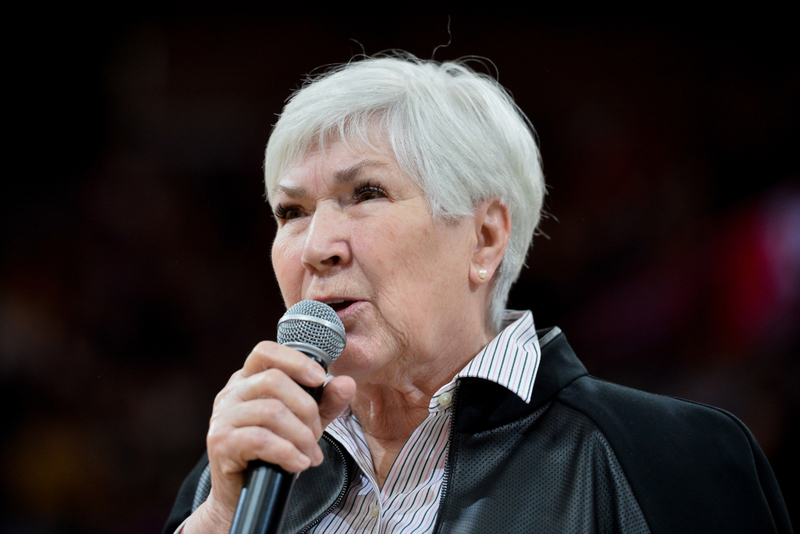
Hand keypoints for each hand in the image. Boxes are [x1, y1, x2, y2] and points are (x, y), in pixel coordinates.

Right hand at [184, 341, 355, 532]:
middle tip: (316, 435)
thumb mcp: (305, 423)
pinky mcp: (220, 442)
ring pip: (271, 411)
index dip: (295, 361)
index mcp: (248, 380)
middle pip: (274, 381)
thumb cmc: (273, 452)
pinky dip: (287, 452)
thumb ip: (326, 402)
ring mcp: (222, 417)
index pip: (265, 351)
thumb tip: (347, 383)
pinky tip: (298, 463)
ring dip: (300, 436)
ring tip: (311, 455)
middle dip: (306, 409)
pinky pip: (260, 439)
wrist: (244, 495)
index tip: (320, 378)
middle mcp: (231, 393)